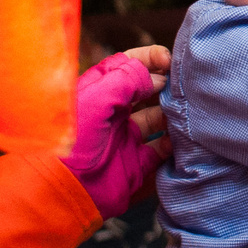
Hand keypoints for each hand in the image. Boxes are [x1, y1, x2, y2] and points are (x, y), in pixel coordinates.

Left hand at [61, 47, 170, 218]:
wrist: (63, 189)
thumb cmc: (73, 138)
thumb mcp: (97, 98)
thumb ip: (127, 79)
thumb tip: (157, 76)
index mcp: (99, 92)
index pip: (128, 65)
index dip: (149, 59)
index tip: (167, 59)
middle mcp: (113, 112)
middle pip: (146, 90)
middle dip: (165, 85)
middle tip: (182, 85)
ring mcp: (125, 138)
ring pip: (157, 119)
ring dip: (171, 113)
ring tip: (183, 111)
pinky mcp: (136, 164)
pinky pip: (161, 150)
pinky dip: (173, 144)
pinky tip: (178, 138)